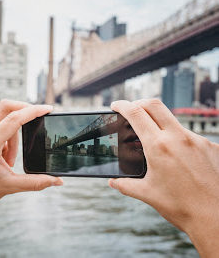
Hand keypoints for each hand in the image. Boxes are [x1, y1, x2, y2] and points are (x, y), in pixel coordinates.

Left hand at [0, 100, 62, 210]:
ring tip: (12, 160)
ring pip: (2, 117)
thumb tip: (57, 181)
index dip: (34, 111)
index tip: (48, 109)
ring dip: (15, 133)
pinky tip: (5, 158)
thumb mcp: (8, 186)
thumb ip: (36, 183)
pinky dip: (7, 137)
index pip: (15, 118)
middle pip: (5, 106)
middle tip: (38, 119)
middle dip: (25, 109)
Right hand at [109, 99, 218, 256]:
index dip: (122, 105)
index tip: (116, 105)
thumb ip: (125, 185)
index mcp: (159, 147)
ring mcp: (196, 140)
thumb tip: (112, 181)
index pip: (136, 114)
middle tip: (131, 110)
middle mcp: (178, 138)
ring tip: (153, 138)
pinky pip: (188, 134)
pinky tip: (176, 154)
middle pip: (154, 104)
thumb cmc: (181, 207)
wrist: (215, 218)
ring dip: (158, 122)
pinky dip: (176, 138)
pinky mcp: (210, 146)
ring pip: (172, 119)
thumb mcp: (147, 194)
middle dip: (138, 102)